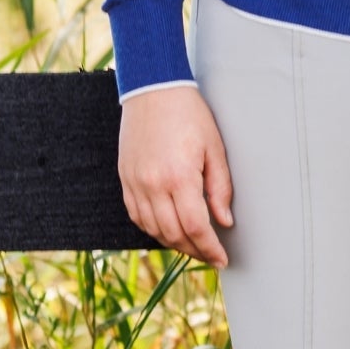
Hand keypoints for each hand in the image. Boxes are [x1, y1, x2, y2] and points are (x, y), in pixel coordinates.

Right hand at [118, 85, 234, 266]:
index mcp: (179, 176)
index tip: (221, 259)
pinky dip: (153, 229)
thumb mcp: (214, 148)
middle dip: (194, 250)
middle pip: (173, 234)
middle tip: (211, 255)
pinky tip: (168, 229)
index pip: (195, 227)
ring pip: (153, 230)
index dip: (209, 248)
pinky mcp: (125, 179)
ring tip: (193, 245)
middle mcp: (153, 184)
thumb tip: (224, 221)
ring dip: (174, 243)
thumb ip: (220, 188)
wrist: (152, 89)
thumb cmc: (189, 114)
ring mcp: (135, 183)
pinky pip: (136, 216)